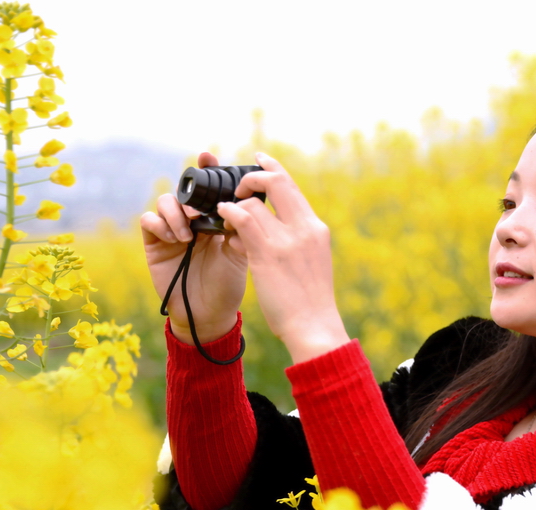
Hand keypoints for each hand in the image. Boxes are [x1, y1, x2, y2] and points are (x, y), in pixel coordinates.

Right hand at [140, 152, 245, 343]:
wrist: (209, 314)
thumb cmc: (227, 285)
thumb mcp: (240, 256)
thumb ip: (241, 231)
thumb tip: (240, 209)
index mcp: (215, 218)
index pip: (210, 187)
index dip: (207, 169)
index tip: (208, 157)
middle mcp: (193, 220)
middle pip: (183, 189)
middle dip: (189, 191)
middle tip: (198, 209)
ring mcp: (172, 230)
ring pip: (165, 201)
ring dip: (175, 212)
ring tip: (189, 234)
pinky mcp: (155, 244)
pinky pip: (149, 221)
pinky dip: (160, 224)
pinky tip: (175, 239)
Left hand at [216, 152, 349, 362]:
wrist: (314, 325)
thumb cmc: (310, 300)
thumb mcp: (311, 261)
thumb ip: (295, 240)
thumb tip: (272, 229)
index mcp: (315, 228)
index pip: (293, 187)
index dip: (273, 168)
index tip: (260, 159)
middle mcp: (304, 227)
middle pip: (276, 181)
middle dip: (253, 176)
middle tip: (238, 185)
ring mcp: (286, 239)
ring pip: (253, 201)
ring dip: (234, 202)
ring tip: (224, 212)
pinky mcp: (267, 253)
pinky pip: (242, 219)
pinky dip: (228, 213)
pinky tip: (221, 218)